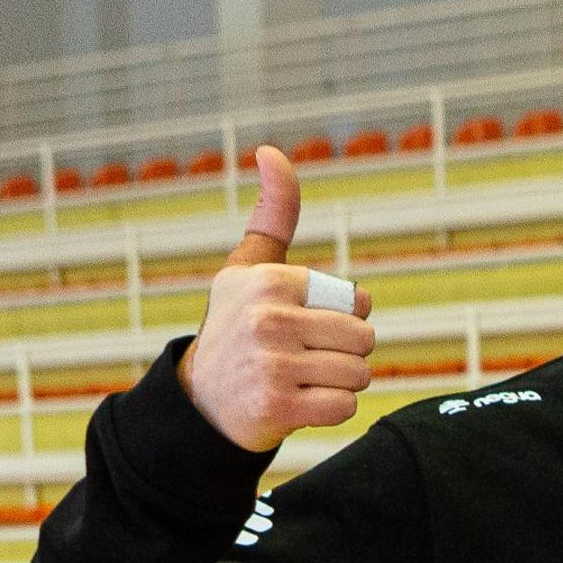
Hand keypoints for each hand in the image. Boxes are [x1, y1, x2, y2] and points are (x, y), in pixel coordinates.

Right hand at [177, 146, 373, 452]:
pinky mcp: (276, 408)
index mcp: (268, 280)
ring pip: (358, 374)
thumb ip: (274, 212)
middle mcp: (267, 319)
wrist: (199, 401)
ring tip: (306, 379)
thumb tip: (270, 152)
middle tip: (311, 357)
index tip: (308, 324)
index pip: (357, 302)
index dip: (345, 317)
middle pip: (363, 339)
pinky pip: (344, 408)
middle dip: (348, 353)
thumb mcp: (249, 265)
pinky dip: (332, 410)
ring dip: (342, 382)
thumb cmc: (236, 324)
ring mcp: (271, 366)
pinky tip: (302, 403)